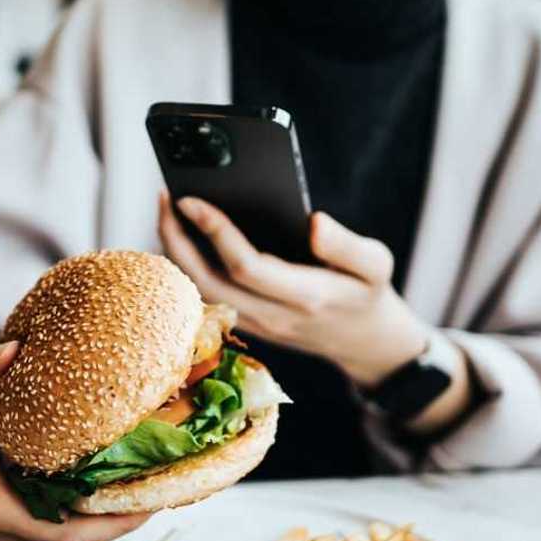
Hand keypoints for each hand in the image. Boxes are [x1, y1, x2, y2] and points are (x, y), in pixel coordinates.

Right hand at [0, 342, 149, 540]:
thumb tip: (10, 348)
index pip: (66, 534)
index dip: (112, 524)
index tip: (150, 502)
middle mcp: (10, 530)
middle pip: (84, 538)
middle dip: (125, 517)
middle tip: (167, 483)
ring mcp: (22, 532)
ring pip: (81, 532)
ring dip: (117, 512)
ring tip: (158, 479)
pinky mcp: (32, 524)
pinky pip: (73, 523)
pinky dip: (101, 507)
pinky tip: (130, 480)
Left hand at [157, 192, 428, 387]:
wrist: (367, 344)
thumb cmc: (369, 294)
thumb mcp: (376, 264)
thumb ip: (347, 245)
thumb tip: (314, 222)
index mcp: (305, 296)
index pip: (246, 266)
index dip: (215, 231)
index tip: (191, 198)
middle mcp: (274, 316)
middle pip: (207, 282)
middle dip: (177, 239)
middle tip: (164, 196)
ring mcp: (257, 324)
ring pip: (201, 292)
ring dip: (176, 253)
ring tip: (166, 210)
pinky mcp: (248, 324)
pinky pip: (207, 296)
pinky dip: (186, 265)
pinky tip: (181, 234)